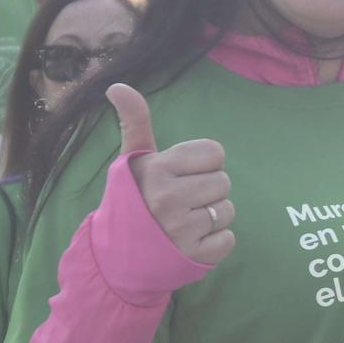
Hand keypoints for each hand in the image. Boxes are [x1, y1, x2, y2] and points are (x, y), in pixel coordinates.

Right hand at [109, 84, 233, 264]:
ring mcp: (182, 230)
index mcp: (157, 169)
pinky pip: (228, 238)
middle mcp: (168, 198)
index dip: (202, 164)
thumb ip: (135, 121)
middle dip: (207, 191)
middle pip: (224, 181)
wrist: (115, 257)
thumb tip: (116, 85)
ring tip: (184, 222)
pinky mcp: (195, 256)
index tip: (181, 175)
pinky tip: (191, 242)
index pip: (215, 153)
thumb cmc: (131, 200)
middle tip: (181, 202)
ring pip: (228, 210)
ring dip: (212, 217)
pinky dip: (215, 242)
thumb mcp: (132, 160)